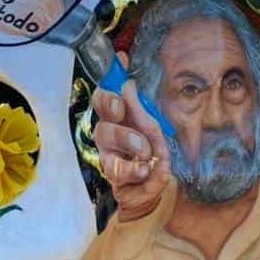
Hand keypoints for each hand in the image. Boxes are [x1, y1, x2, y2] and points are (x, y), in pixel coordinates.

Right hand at [92, 54, 171, 221]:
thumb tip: (125, 72)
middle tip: (141, 141)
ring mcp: (109, 162)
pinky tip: (151, 172)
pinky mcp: (117, 183)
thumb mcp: (152, 126)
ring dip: (131, 158)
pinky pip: (122, 178)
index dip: (107, 98)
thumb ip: (138, 105)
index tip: (120, 98)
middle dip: (122, 134)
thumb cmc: (150, 152)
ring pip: (110, 160)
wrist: (157, 186)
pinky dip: (140, 175)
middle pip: (102, 130)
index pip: (102, 103)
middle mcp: (108, 140)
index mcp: (116, 121)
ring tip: (147, 158)